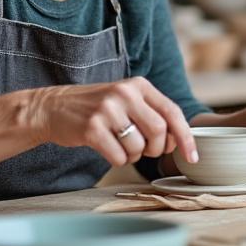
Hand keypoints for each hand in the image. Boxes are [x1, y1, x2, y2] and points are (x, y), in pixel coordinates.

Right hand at [31, 78, 197, 167]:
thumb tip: (179, 140)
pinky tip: (108, 150)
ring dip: (134, 156)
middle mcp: (125, 93)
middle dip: (157, 149)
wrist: (53, 107)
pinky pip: (119, 156)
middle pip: (158, 131)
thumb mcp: (126, 99)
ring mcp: (107, 110)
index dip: (185, 137)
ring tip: (122, 147)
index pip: (172, 112)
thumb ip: (152, 113)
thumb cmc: (97, 108)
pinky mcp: (92, 128)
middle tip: (146, 151)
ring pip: (139, 147)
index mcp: (139, 85)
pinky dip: (118, 160)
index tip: (192, 157)